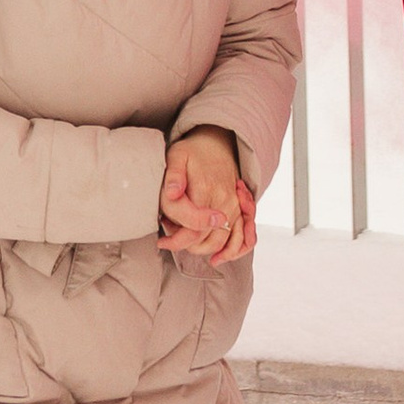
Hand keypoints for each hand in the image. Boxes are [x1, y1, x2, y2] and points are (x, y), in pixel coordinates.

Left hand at [160, 124, 254, 265]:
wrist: (218, 145)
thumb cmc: (194, 153)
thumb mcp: (177, 156)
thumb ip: (173, 176)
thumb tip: (172, 194)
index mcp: (207, 190)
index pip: (192, 228)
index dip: (174, 240)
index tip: (161, 241)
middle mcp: (225, 201)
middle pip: (204, 239)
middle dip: (183, 244)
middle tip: (167, 235)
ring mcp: (235, 207)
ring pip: (220, 243)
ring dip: (201, 249)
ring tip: (183, 241)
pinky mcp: (240, 211)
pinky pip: (242, 239)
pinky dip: (231, 252)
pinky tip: (216, 258)